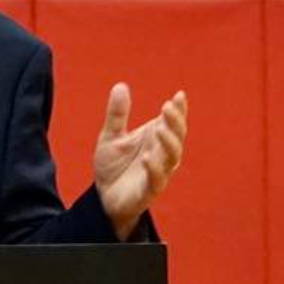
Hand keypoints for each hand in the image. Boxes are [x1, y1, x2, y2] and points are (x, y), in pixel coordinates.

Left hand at [93, 83, 187, 239]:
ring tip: (159, 129)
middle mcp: (161, 154)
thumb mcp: (111, 136)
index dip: (179, 110)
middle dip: (175, 121)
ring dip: (168, 142)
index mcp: (155, 139)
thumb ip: (117, 114)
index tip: (179, 95)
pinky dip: (154, 168)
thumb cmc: (113, 166)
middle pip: (176, 136)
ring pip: (172, 157)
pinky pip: (156, 180)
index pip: (172, 122)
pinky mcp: (149, 190)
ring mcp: (158, 172)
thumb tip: (120, 86)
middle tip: (168, 106)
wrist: (103, 197)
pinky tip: (148, 157)